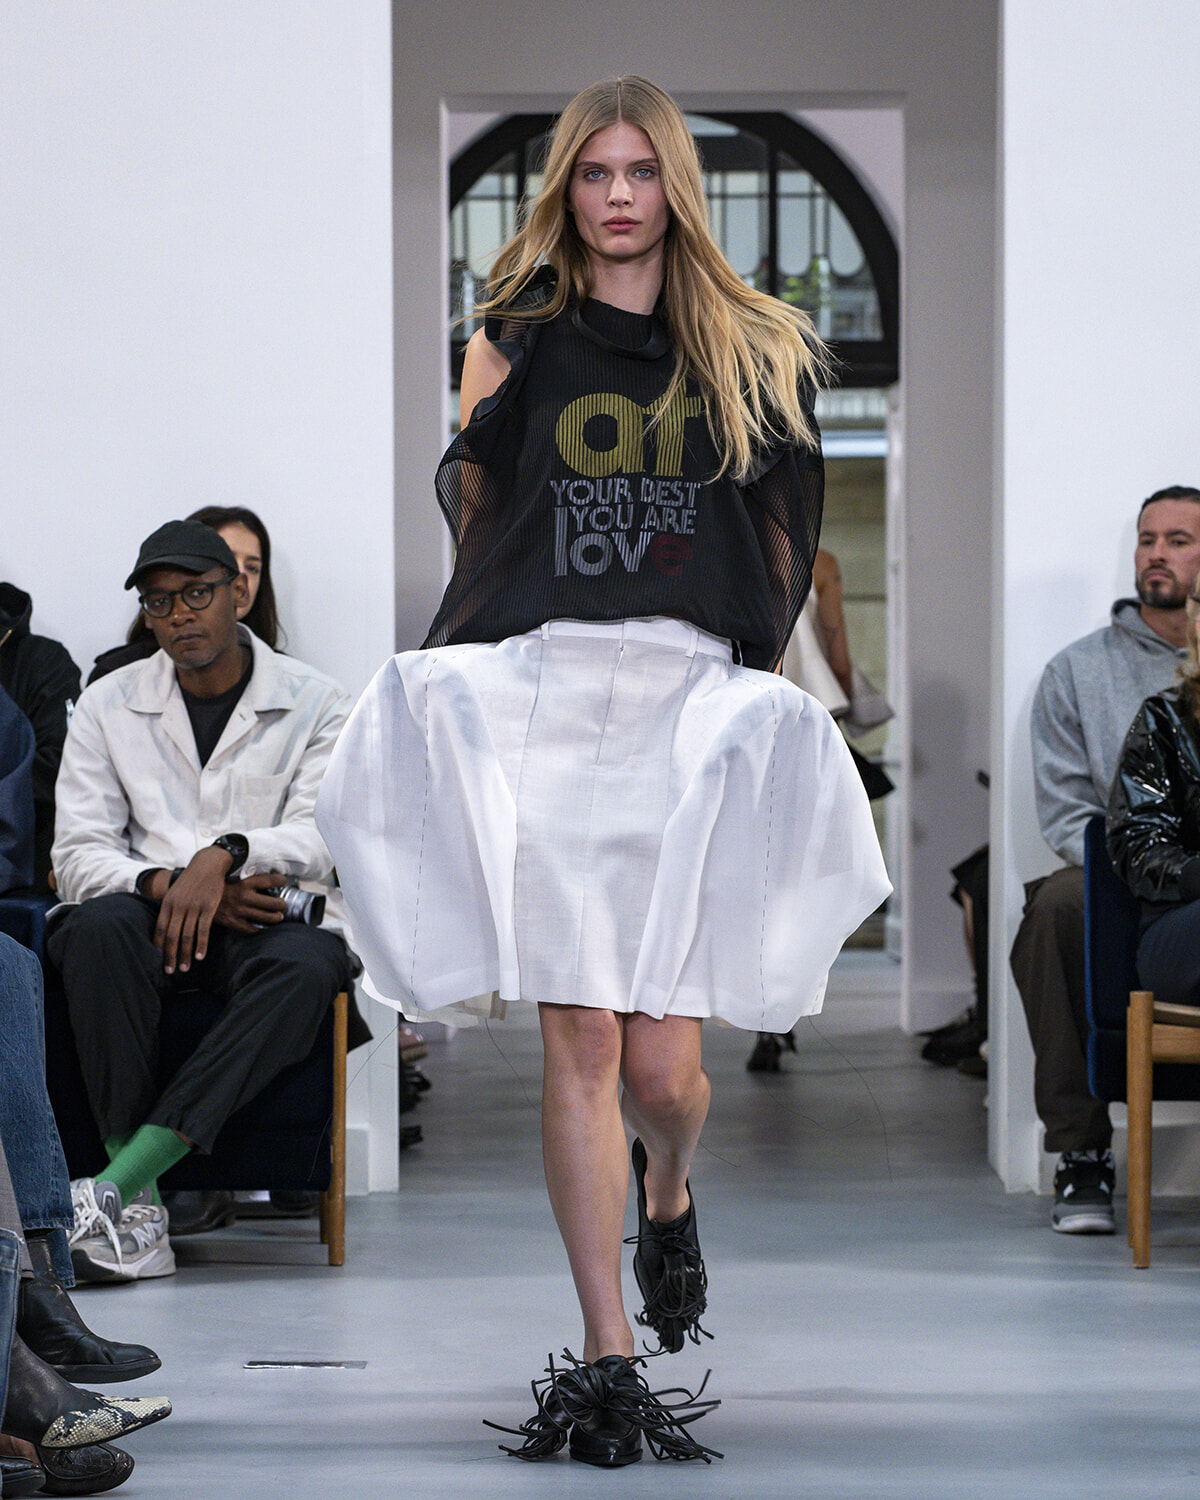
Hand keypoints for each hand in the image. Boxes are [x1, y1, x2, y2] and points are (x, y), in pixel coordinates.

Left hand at [153, 846, 234, 973]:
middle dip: (170, 956)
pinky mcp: (208, 907)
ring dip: (186, 954)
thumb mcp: (175, 893)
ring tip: (185, 968)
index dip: (158, 948)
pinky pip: (203, 930)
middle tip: (170, 971)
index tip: (157, 961)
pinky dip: (201, 945)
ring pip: (187, 936)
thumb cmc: (190, 881)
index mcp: (167, 904)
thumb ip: (169, 910)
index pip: (159, 930)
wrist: (207, 865)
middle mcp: (178, 906)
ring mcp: (193, 907)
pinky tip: (200, 956)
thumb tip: (163, 931)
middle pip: (171, 936)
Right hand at [214, 871, 288, 933]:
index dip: (279, 880)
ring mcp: (239, 911)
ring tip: (278, 916)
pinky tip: (263, 925)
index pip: (269, 880)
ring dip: (275, 917)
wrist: (197, 900)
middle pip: (272, 903)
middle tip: (282, 904)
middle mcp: (243, 897)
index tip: (283, 881)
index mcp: (244, 883)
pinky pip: (252, 928)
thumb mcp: (231, 878)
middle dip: (281, 904)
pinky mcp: (233, 922)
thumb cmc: (217, 888)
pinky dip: (260, 927)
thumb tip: (263, 878)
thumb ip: (247, 879)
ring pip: (266, 917)